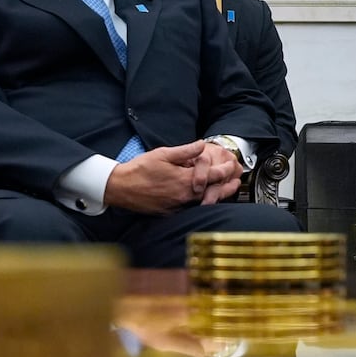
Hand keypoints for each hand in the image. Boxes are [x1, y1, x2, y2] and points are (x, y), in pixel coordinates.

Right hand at [103, 141, 240, 213]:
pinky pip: (189, 208)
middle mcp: (183, 196)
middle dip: (225, 187)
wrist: (120, 188)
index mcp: (184, 181)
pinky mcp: (169, 212)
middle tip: (235, 182)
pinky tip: (200, 198)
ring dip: (214, 195)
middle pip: (212, 193)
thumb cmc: (139, 170)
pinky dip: (198, 202)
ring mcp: (177, 206)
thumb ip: (185, 151)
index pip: (212, 177)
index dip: (225, 171)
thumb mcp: (163, 154)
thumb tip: (202, 145)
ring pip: (201, 202)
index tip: (232, 166)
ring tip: (223, 190)